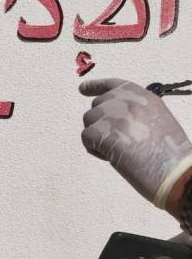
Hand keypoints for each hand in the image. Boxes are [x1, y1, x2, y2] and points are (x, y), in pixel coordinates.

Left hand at [80, 78, 191, 207]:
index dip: (95, 87)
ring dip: (99, 138)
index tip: (82, 89)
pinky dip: (95, 150)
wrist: (176, 173)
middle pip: (97, 107)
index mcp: (142, 96)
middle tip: (123, 143)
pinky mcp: (101, 131)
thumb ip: (133, 112)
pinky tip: (115, 157)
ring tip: (123, 151)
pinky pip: (86, 138)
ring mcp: (112, 114)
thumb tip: (109, 116)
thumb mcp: (156, 119)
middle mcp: (125, 100)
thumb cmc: (168, 154)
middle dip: (102, 125)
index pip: (113, 85)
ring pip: (89, 122)